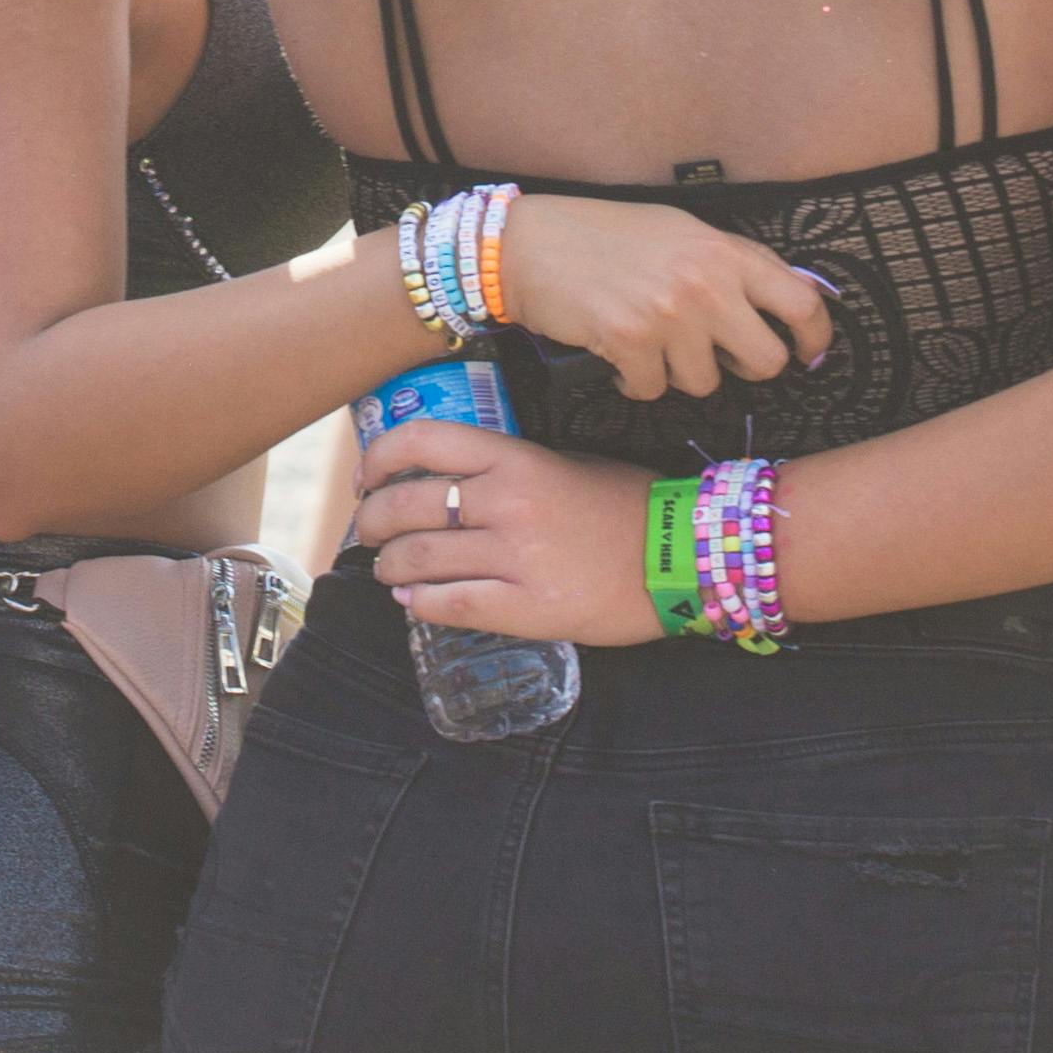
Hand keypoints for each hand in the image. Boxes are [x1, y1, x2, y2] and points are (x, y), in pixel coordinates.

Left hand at [346, 423, 667, 645]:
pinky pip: (451, 606)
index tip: (368, 477)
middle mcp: (509, 504)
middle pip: (407, 506)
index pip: (423, 442)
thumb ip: (508, 471)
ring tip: (390, 571)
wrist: (684, 556)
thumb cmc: (628, 506)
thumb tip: (446, 485)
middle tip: (371, 532)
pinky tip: (414, 602)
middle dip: (373, 522)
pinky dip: (419, 605)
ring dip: (389, 567)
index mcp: (518, 460)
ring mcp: (516, 559)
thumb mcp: (567, 466)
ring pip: (419, 560)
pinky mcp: (528, 610)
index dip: (379, 458)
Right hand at [489, 193, 834, 399]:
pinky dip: (635, 381)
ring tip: (650, 340)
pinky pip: (653, 390)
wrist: (531, 243)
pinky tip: (618, 353)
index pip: (802, 301)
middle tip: (714, 354)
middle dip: (742, 367)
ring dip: (676, 371)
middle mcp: (706, 282)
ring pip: (704, 382)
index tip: (810, 354)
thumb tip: (783, 302)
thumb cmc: (606, 235)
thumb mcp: (682, 232)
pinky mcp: (630, 342)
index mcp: (726, 251)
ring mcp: (669, 314)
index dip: (815, 337)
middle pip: (765, 360)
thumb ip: (731, 265)